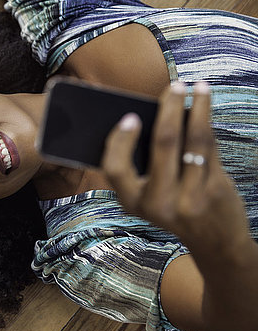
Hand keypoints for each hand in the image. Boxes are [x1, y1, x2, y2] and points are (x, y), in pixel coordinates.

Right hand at [101, 81, 249, 247]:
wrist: (215, 244)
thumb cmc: (175, 210)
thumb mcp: (149, 197)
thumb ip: (143, 166)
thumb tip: (149, 116)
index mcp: (133, 203)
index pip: (115, 169)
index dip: (120, 141)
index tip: (130, 118)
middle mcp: (159, 203)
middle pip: (163, 144)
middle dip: (169, 108)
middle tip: (174, 86)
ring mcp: (189, 198)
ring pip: (193, 140)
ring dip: (196, 108)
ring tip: (196, 87)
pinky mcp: (214, 191)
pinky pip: (210, 147)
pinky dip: (207, 121)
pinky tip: (205, 105)